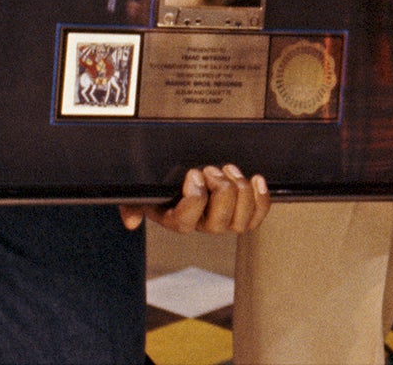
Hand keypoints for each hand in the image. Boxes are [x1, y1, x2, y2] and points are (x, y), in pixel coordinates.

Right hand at [120, 164, 270, 233]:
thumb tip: (132, 222)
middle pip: (220, 222)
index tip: (192, 173)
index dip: (194, 197)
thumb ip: (131, 203)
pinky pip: (257, 216)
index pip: (186, 222)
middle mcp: (202, 225)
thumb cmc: (161, 183)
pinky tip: (256, 179)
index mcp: (176, 219)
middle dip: (220, 190)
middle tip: (213, 168)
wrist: (183, 171)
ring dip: (240, 191)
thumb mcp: (140, 190)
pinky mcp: (242, 213)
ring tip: (230, 170)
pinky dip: (261, 198)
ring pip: (241, 221)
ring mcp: (224, 221)